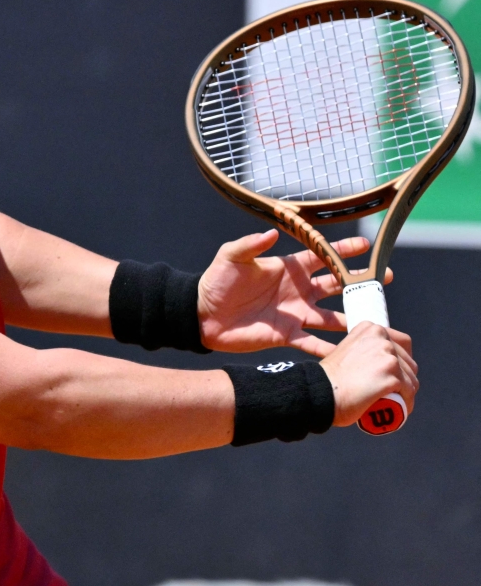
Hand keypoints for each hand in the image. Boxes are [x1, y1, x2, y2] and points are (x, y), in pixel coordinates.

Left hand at [197, 230, 389, 356]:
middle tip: (384, 279)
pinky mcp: (287, 335)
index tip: (366, 247)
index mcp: (288, 268)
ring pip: (332, 316)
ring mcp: (295, 314)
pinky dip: (331, 348)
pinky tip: (351, 353)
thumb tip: (272, 233)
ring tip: (377, 320)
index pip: (322, 257)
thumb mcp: (231, 257)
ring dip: (353, 318)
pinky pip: (314, 342)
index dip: (342, 251)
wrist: (202, 315)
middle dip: (360, 282)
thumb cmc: (215, 282)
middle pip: (336, 285)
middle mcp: (298, 290)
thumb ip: (251, 244)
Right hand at [320, 322, 417, 426]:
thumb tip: (373, 362)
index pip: (401, 343)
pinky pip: (409, 393)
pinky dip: (407, 403)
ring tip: (394, 402)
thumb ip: (361, 350)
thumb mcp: (345, 351)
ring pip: (411, 379)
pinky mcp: (392, 377)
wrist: (318, 393)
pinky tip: (400, 409)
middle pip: (408, 362)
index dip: (401, 360)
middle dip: (405, 378)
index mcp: (370, 329)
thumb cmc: (327, 379)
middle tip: (393, 392)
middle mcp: (381, 338)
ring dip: (406, 392)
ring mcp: (388, 357)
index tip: (394, 373)